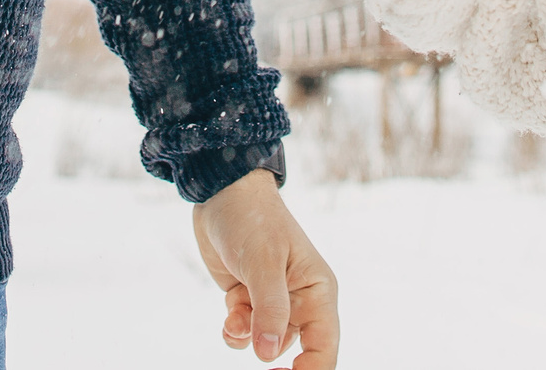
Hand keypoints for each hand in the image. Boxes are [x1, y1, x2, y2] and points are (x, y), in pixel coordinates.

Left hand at [191, 169, 338, 367]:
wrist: (221, 193)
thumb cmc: (252, 220)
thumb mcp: (263, 263)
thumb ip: (269, 309)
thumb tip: (269, 354)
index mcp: (317, 291)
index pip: (325, 347)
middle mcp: (300, 301)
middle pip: (297, 352)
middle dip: (275, 360)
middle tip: (260, 366)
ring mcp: (273, 302)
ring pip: (265, 344)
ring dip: (247, 339)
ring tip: (236, 315)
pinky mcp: (249, 299)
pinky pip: (245, 332)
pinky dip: (235, 329)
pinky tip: (229, 311)